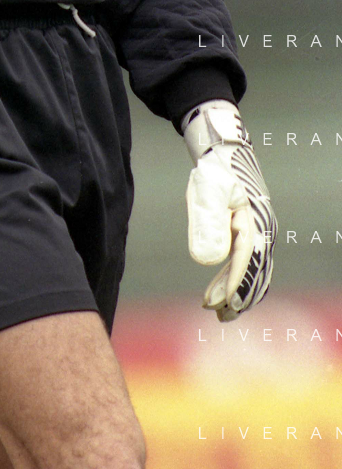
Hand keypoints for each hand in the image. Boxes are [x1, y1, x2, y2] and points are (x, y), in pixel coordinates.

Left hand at [182, 100, 275, 321]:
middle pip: (255, 272)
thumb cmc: (215, 171)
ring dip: (238, 293)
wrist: (224, 153)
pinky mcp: (251, 235)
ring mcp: (259, 234)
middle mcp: (262, 232)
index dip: (235, 285)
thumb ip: (207, 223)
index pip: (246, 261)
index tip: (224, 305)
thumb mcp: (207, 191)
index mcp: (254, 223)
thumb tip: (207, 261)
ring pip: (253, 272)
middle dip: (239, 296)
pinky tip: (220, 293)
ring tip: (218, 312)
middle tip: (219, 316)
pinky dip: (236, 281)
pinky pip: (247, 265)